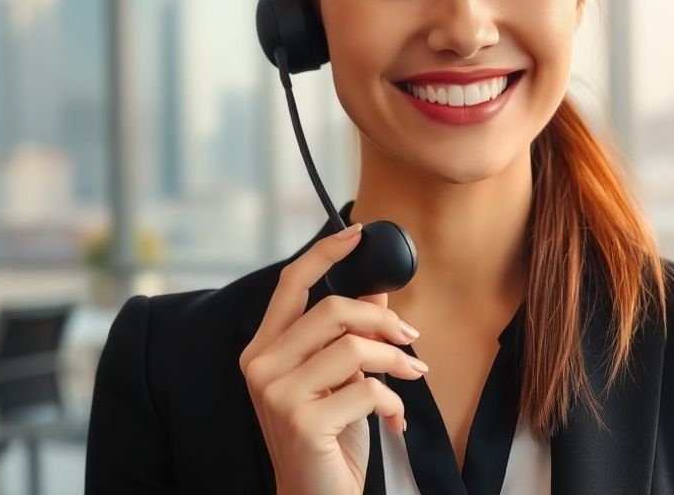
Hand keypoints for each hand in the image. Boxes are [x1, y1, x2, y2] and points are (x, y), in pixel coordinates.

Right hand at [239, 223, 428, 494]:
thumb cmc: (326, 440)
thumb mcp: (337, 380)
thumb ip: (349, 334)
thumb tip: (376, 287)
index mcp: (263, 349)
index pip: (289, 284)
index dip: (324, 252)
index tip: (356, 233)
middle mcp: (261, 367)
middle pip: (332, 309)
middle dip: (381, 319)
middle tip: (409, 336)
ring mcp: (277, 395)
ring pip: (354, 348)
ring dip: (396, 361)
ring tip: (412, 377)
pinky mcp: (303, 422)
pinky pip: (368, 389)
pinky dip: (394, 402)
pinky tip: (395, 419)